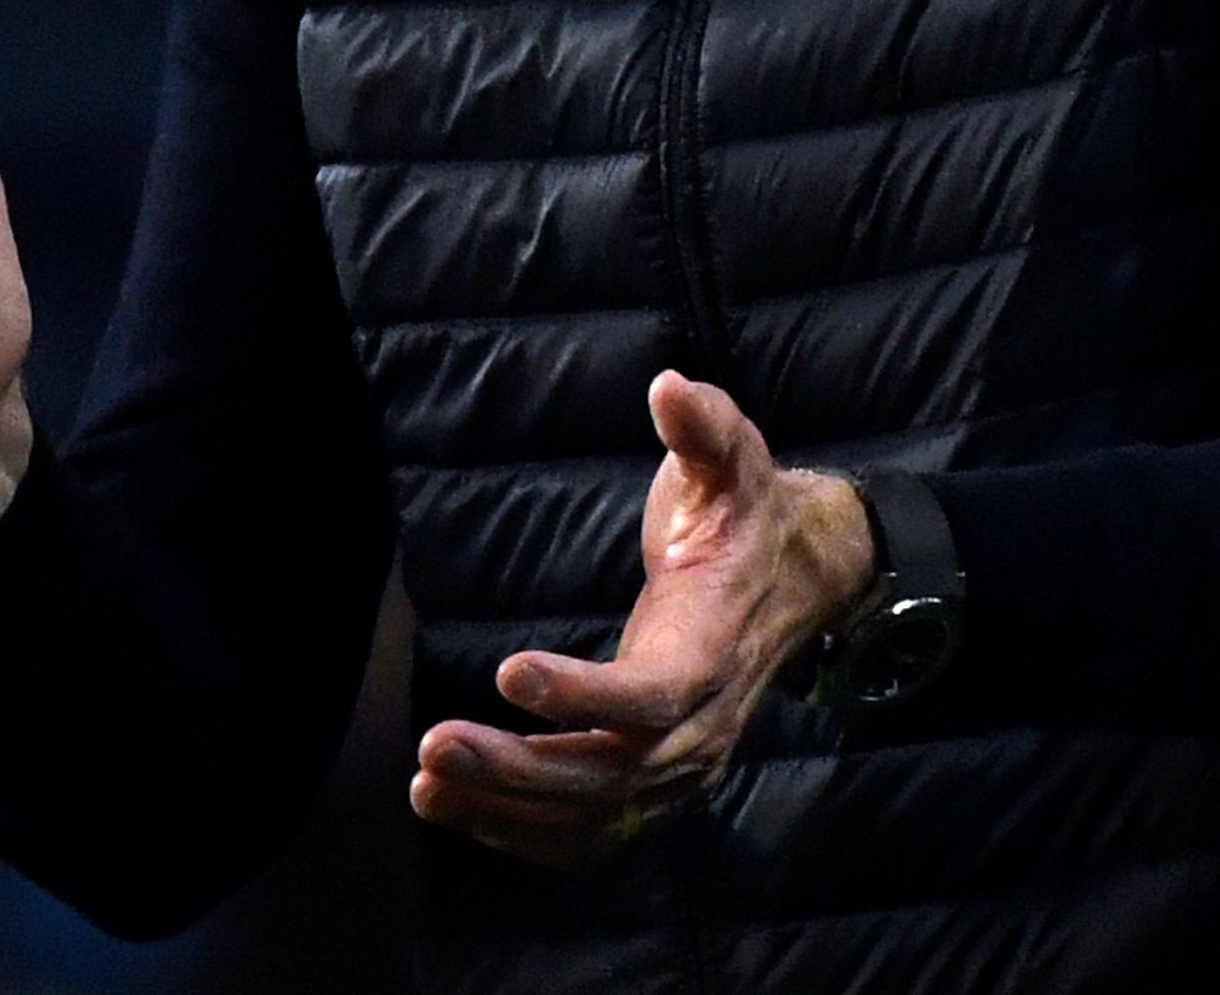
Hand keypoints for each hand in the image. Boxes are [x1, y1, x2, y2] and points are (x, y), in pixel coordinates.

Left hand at [410, 371, 873, 864]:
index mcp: (716, 646)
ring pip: (593, 814)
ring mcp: (682, 766)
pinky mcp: (656, 785)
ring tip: (427, 783)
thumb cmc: (744, 513)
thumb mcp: (734, 458)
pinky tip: (455, 807)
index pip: (656, 693)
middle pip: (613, 772)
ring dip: (506, 808)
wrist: (791, 582)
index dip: (586, 695)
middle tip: (436, 744)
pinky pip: (591, 832)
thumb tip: (667, 387)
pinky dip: (522, 831)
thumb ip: (704, 425)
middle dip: (520, 768)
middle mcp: (704, 724)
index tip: (509, 672)